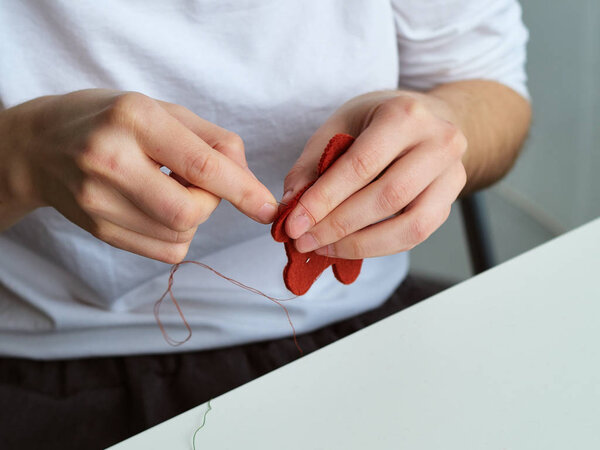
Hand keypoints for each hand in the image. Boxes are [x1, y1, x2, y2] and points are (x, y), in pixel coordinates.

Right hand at [0, 89, 277, 262]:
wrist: (38, 146)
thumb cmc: (109, 120)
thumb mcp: (162, 110)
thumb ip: (213, 141)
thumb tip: (249, 182)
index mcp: (134, 118)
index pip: (200, 165)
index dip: (242, 190)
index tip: (268, 208)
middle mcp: (112, 161)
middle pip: (189, 212)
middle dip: (211, 204)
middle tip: (200, 184)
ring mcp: (98, 201)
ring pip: (179, 236)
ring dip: (194, 219)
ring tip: (170, 188)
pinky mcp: (98, 230)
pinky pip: (164, 251)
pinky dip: (177, 234)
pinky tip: (158, 207)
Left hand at [282, 91, 466, 258]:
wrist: (429, 120)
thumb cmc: (378, 120)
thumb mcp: (339, 125)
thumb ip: (312, 164)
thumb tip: (290, 205)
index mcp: (405, 114)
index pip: (361, 165)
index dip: (324, 199)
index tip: (293, 223)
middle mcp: (438, 142)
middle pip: (387, 197)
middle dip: (338, 225)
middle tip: (303, 240)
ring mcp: (452, 174)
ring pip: (410, 225)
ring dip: (360, 244)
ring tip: (323, 248)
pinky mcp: (450, 201)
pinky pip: (416, 235)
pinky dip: (378, 247)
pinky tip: (348, 246)